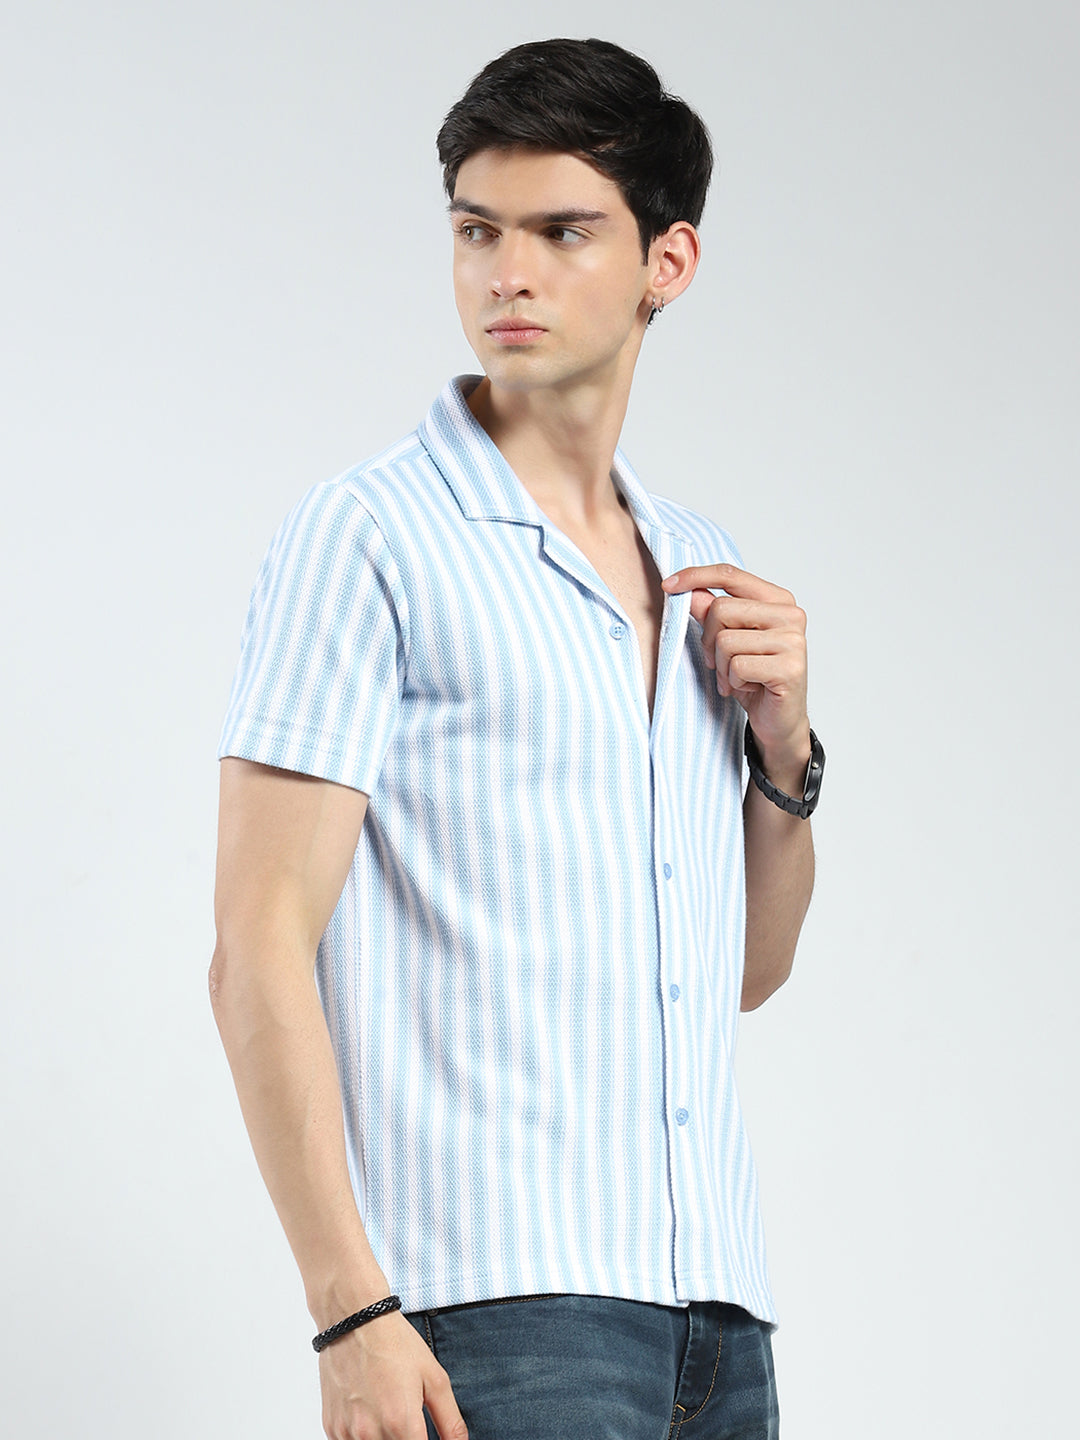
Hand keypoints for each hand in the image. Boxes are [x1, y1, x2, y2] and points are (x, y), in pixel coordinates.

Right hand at [319, 1310, 467, 1439]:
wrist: (353, 1320)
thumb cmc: (394, 1344)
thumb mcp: (434, 1378)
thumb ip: (450, 1421)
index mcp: (401, 1422)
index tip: (424, 1435)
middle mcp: (371, 1433)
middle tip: (408, 1422)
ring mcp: (347, 1432)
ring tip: (389, 1413)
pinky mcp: (331, 1427)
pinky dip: (364, 1437)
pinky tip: (370, 1415)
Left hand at [663, 562, 810, 790]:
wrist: (778, 721)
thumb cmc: (753, 677)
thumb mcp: (726, 641)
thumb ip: (711, 613)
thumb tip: (687, 591)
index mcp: (778, 599)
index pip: (730, 574)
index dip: (695, 576)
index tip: (668, 585)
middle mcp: (791, 615)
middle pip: (721, 609)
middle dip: (709, 640)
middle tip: (719, 662)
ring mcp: (794, 640)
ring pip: (726, 641)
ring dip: (721, 666)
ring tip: (736, 678)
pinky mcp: (790, 668)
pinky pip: (737, 666)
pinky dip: (733, 682)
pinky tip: (748, 688)